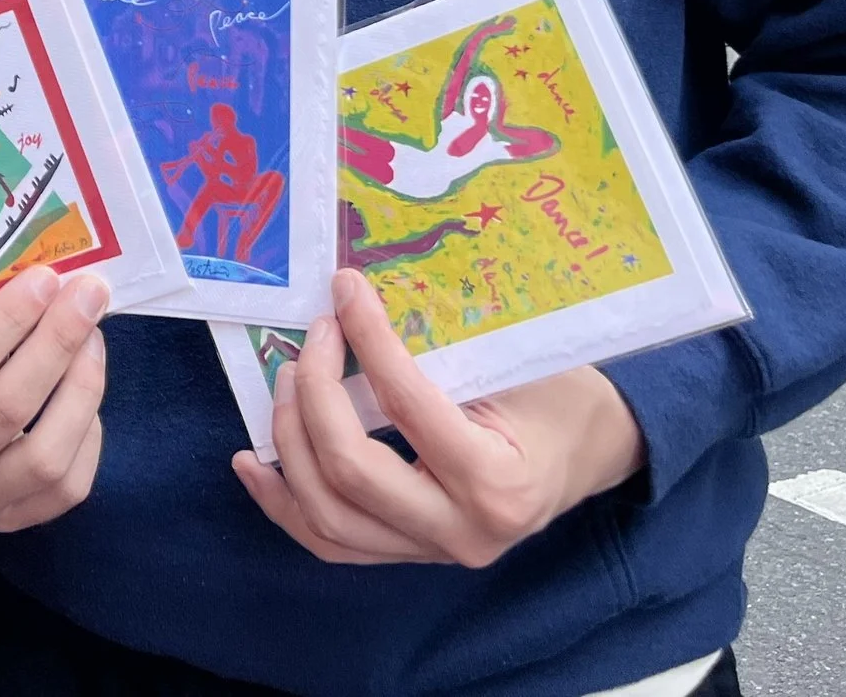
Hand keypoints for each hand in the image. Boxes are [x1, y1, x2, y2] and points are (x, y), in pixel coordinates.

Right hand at [0, 265, 109, 531]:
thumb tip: (42, 278)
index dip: (8, 322)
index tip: (46, 280)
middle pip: (7, 408)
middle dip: (56, 343)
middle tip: (87, 296)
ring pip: (44, 455)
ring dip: (80, 388)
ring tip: (93, 339)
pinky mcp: (11, 522)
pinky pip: (67, 486)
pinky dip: (86, 433)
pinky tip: (84, 391)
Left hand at [234, 268, 644, 566]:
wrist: (592, 452)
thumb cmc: (559, 396)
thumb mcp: (517, 363)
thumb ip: (441, 345)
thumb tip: (354, 298)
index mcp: (496, 481)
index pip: (405, 406)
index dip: (366, 340)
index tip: (343, 290)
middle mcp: (461, 532)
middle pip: (350, 471)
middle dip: (313, 394)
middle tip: (311, 337)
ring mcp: (433, 554)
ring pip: (328, 517)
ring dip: (290, 443)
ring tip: (284, 381)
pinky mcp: (411, 556)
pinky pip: (332, 542)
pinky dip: (284, 502)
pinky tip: (254, 462)